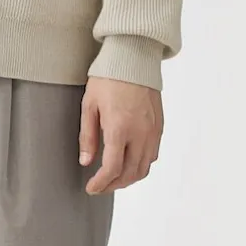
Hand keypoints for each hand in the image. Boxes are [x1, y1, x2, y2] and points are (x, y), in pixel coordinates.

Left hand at [78, 75, 162, 194]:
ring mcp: (152, 131)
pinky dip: (141, 165)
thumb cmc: (108, 77)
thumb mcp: (90, 104)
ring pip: (144, 168)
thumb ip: (87, 136)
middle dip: (113, 185)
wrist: (133, 57)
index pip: (112, 169)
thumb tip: (86, 161)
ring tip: (113, 178)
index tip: (91, 188)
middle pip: (130, 174)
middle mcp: (140, 133)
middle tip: (100, 186)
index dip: (101, 183)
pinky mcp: (159, 126)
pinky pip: (153, 155)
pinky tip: (129, 162)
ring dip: (128, 178)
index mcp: (120, 128)